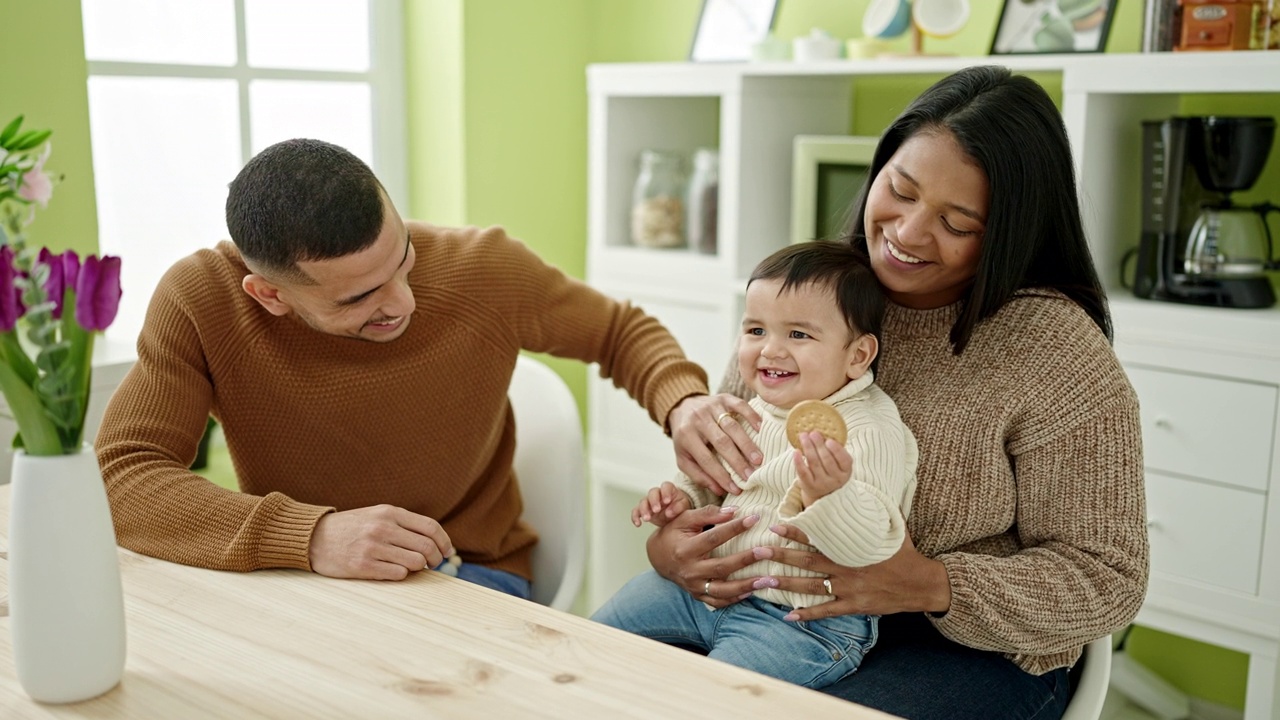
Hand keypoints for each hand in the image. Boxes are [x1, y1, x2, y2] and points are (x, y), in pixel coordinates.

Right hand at [309, 504, 453, 580]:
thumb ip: (403, 524)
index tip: (447, 552)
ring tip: (412, 568)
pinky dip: (401, 575)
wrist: (313, 538)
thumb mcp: (377, 515)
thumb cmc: (351, 528)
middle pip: (427, 547)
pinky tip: (394, 571)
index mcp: (389, 512)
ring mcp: (372, 547)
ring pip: (415, 562)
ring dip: (419, 568)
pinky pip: (397, 574)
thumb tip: (436, 541)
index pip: (430, 527)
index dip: (444, 542)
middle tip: (433, 565)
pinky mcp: (362, 566)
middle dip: (436, 559)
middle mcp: (383, 527)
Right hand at [632, 482, 693, 526]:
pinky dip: (635, 516)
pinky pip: (636, 511)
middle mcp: (658, 494)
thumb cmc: (681, 507)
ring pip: (643, 501)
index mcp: (669, 490)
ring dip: (644, 509)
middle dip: (653, 501)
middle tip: (656, 510)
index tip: (667, 501)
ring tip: (647, 519)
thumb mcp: (684, 506)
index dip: (665, 492)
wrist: (676, 515)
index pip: (666, 486)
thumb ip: (679, 507)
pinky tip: (638, 523)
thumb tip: (669, 512)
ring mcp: (650, 502)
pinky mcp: (644, 510)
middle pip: (652, 493)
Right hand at [646, 504, 762, 608]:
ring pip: (722, 590)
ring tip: (767, 580)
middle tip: (767, 551)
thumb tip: (734, 511)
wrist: (658, 557)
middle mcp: (689, 570)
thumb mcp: (685, 519)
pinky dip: (735, 599)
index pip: (713, 538)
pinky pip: (718, 602)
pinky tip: (752, 592)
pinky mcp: (697, 595)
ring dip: (745, 586)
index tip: (755, 519)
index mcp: (685, 549)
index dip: (734, 528)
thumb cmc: (674, 533)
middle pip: (721, 567)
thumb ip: (708, 514)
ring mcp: (693, 586)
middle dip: (745, 560)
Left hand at [668, 393, 762, 495]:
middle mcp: (698, 420)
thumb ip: (698, 475)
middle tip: (751, 476)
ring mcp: (711, 406)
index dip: (721, 475)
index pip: (706, 459)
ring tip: (758, 459)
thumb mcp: (683, 457)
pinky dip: (751, 416)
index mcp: (686, 436)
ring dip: (746, 443)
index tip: (736, 488)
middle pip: (721, 442)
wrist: (682, 406)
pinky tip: (760, 429)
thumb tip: (719, 490)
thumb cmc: (685, 437)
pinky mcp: (723, 397)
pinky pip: (739, 405)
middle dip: (737, 461)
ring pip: (732, 426)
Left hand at [754, 526, 950, 620]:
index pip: (818, 537)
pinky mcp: (853, 605)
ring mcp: (849, 588)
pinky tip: (789, 616)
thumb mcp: (890, 526)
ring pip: (811, 587)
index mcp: (851, 547)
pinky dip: (807, 615)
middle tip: (759, 552)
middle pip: (808, 562)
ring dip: (787, 584)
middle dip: (782, 556)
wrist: (921, 583)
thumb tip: (861, 486)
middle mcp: (846, 567)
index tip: (775, 524)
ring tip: (764, 581)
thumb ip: (872, 510)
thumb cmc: (904, 552)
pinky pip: (826, 611)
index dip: (796, 530)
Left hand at [794, 431, 851, 507]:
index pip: (844, 460)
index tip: (829, 440)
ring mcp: (822, 483)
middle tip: (813, 433)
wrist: (824, 493)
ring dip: (808, 447)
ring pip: (814, 463)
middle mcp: (836, 479)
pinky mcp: (809, 485)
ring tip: (803, 436)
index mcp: (846, 471)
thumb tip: (824, 431)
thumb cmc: (832, 470)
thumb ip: (835, 450)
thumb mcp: (839, 463)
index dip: (836, 450)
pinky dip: (798, 461)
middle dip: (819, 445)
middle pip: (827, 460)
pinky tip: (796, 451)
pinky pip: (803, 472)